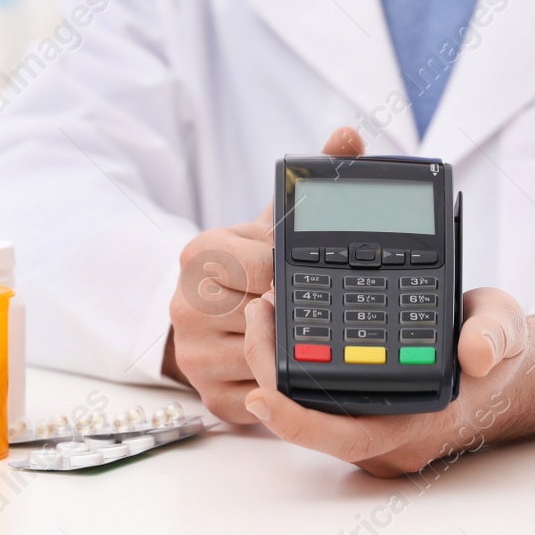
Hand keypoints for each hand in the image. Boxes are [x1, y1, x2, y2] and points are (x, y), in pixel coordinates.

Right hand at [163, 126, 364, 422]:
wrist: (203, 311)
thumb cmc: (246, 263)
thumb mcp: (271, 222)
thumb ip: (309, 183)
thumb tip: (348, 136)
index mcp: (199, 255)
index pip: (263, 267)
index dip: (295, 273)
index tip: (310, 273)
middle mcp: (186, 306)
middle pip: (267, 315)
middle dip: (298, 311)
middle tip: (321, 306)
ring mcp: (195, 357)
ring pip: (269, 360)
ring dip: (299, 350)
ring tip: (313, 334)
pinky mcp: (210, 398)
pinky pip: (265, 398)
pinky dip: (291, 386)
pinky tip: (301, 367)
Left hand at [242, 286, 532, 477]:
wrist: (501, 364)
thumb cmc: (497, 348)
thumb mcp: (505, 328)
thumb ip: (494, 336)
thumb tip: (476, 354)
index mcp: (419, 423)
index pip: (344, 436)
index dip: (297, 422)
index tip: (260, 395)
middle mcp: (388, 435)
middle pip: (310, 421)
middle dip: (272, 371)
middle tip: (259, 313)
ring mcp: (373, 425)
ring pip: (308, 408)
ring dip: (279, 363)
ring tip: (268, 308)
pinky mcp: (363, 409)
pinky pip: (317, 396)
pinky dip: (296, 364)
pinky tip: (285, 323)